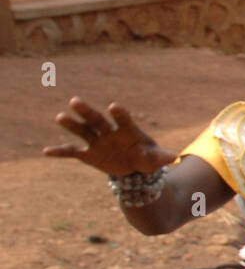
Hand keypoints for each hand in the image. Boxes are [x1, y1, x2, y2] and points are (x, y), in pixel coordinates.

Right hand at [43, 97, 176, 175]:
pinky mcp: (88, 154)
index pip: (123, 118)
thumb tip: (174, 157)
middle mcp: (110, 132)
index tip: (113, 106)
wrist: (133, 167)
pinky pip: (72, 152)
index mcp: (128, 130)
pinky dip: (60, 152)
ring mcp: (97, 142)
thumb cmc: (146, 157)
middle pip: (97, 119)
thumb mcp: (155, 158)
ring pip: (83, 130)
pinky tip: (47, 151)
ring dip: (72, 124)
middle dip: (87, 111)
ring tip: (60, 117)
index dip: (119, 113)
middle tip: (74, 101)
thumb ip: (161, 156)